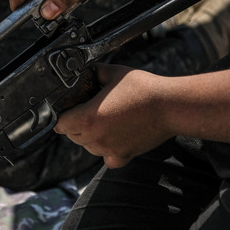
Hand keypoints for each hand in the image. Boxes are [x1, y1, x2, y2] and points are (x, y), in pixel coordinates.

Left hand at [54, 64, 171, 167]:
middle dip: (76, 124)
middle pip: (73, 136)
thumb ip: (95, 73)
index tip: (68, 110)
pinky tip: (113, 138)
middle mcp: (95, 138)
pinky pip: (106, 158)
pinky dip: (107, 151)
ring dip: (91, 136)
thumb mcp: (114, 73)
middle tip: (88, 111)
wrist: (169, 106)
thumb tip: (87, 71)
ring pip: (88, 147)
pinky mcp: (123, 156)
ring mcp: (109, 150)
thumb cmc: (144, 89)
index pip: (61, 124)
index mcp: (88, 118)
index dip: (63, 115)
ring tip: (105, 120)